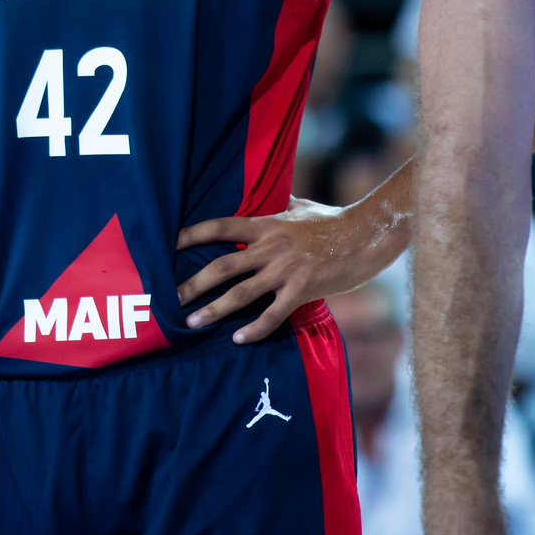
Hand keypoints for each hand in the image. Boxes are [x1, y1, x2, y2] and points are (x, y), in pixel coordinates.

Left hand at [176, 197, 398, 342]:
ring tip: (191, 322)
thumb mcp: (300, 206)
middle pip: (222, 266)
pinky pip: (272, 314)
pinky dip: (254, 328)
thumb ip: (278, 205)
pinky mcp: (302, 289)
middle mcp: (270, 247)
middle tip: (169, 298)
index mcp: (266, 225)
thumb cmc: (333, 221)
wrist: (367, 236)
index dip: (192, 235)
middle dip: (193, 283)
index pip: (220, 226)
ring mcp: (286, 269)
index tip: (168, 245)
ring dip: (214, 309)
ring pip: (241, 292)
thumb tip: (267, 195)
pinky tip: (238, 339)